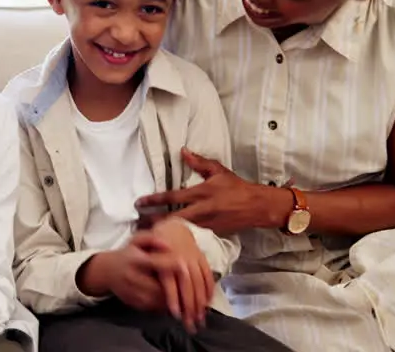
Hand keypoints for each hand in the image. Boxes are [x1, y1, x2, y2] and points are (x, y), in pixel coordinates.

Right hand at [78, 231, 186, 316]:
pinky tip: (170, 297)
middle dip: (175, 287)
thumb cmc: (127, 254)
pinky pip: (153, 306)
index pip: (157, 264)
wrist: (107, 271)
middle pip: (159, 287)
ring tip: (181, 291)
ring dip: (171, 298)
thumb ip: (152, 239)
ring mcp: (132, 292)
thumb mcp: (136, 240)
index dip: (172, 265)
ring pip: (157, 300)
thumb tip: (168, 244)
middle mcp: (132, 278)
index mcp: (135, 260)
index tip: (185, 264)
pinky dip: (164, 303)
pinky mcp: (133, 303)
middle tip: (188, 283)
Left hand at [136, 148, 290, 234]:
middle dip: (153, 222)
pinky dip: (178, 240)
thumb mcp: (218, 170)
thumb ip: (199, 162)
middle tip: (137, 225)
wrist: (257, 206)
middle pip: (171, 219)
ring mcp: (206, 225)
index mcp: (200, 193)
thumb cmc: (237, 187)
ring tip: (147, 235)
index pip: (172, 196)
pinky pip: (191, 238)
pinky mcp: (212, 234)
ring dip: (163, 232)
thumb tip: (183, 151)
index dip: (153, 200)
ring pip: (179, 231)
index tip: (139, 202)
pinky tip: (167, 243)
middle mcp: (201, 211)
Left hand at [149, 217, 215, 331]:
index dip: (173, 298)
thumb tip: (152, 287)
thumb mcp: (144, 250)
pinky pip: (208, 275)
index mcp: (165, 259)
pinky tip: (208, 302)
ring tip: (200, 318)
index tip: (175, 314)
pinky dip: (209, 289)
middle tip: (190, 324)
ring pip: (199, 283)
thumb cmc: (155, 243)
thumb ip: (147, 268)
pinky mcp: (202, 258)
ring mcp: (194, 259)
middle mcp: (181, 260)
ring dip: (201, 303)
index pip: (171, 282)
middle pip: (188, 286)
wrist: (172, 226)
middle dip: (190, 307)